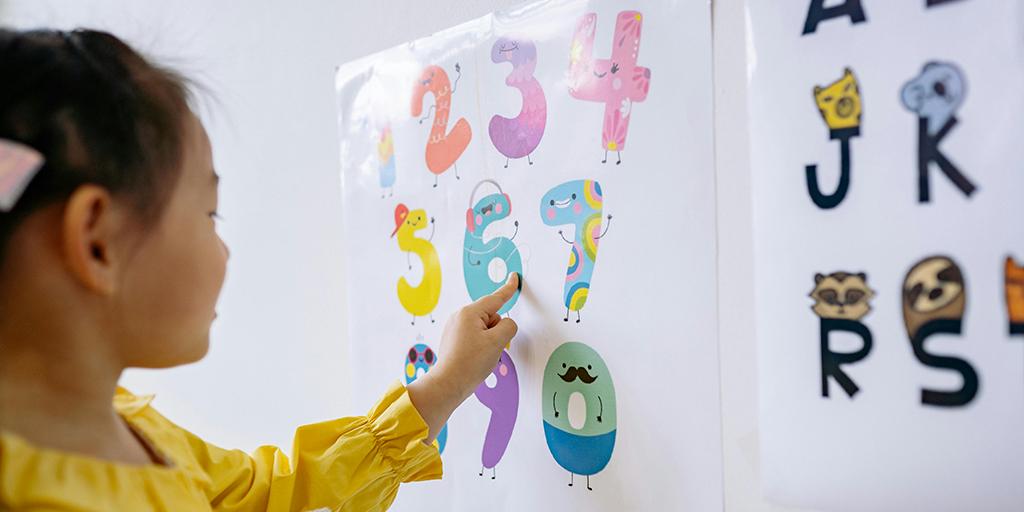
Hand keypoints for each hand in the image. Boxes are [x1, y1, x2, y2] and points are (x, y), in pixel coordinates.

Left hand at [407, 273, 519, 444]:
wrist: (448, 384)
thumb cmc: (470, 363)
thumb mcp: (497, 342)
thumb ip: (508, 326)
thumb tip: (506, 324)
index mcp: (469, 313)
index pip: (495, 298)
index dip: (508, 288)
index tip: (514, 278)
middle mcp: (459, 316)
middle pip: (491, 316)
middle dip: (496, 331)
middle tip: (490, 349)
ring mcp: (455, 328)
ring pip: (484, 328)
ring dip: (489, 340)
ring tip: (480, 357)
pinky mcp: (453, 339)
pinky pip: (475, 336)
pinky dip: (480, 346)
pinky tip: (474, 359)